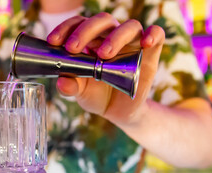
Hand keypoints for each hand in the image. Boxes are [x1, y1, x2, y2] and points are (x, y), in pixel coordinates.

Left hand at [47, 12, 164, 125]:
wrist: (119, 112)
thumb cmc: (98, 96)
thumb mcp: (81, 93)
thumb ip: (71, 86)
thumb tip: (62, 82)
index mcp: (91, 40)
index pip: (79, 24)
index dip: (66, 28)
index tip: (54, 42)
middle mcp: (111, 36)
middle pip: (102, 21)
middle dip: (85, 32)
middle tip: (73, 48)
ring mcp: (132, 43)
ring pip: (128, 26)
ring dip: (115, 37)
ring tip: (103, 55)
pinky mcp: (150, 52)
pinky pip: (156, 34)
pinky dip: (153, 34)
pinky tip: (146, 43)